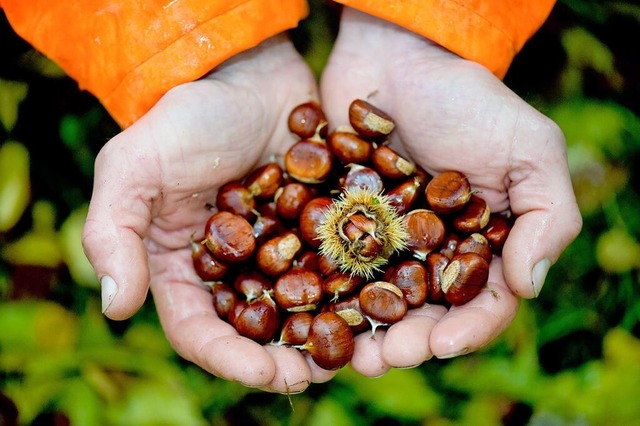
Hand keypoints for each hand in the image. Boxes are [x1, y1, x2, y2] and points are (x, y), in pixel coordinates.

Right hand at [82, 35, 336, 392]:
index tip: (269, 374)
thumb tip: (115, 307)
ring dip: (323, 337)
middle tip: (317, 375)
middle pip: (255, 332)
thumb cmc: (186, 117)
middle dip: (283, 360)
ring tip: (354, 355)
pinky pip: (334, 269)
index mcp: (183, 267)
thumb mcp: (133, 166)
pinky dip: (352, 291)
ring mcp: (277, 251)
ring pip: (299, 310)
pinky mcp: (315, 229)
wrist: (248, 73)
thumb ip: (113, 231)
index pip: (200, 331)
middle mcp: (231, 269)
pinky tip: (377, 305)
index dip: (231, 360)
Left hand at [319, 8, 581, 374]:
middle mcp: (433, 252)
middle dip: (406, 341)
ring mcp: (384, 242)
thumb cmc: (468, 100)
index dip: (466, 330)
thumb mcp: (529, 149)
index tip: (440, 344)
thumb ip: (545, 218)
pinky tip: (310, 312)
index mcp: (482, 244)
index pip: (483, 303)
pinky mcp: (342, 225)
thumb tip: (529, 287)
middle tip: (383, 358)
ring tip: (345, 352)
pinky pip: (332, 267)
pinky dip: (324, 292)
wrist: (397, 58)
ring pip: (375, 301)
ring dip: (362, 332)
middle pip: (423, 313)